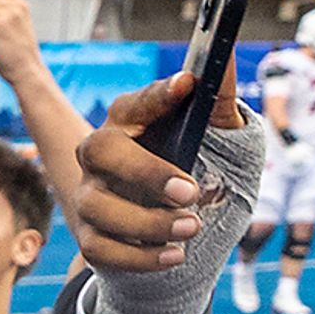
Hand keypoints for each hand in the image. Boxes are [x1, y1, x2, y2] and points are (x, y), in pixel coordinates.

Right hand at [64, 73, 247, 275]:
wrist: (189, 230)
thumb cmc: (204, 171)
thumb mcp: (222, 137)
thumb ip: (218, 100)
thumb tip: (222, 57)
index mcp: (131, 122)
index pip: (136, 102)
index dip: (157, 96)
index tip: (187, 85)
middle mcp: (101, 156)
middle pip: (99, 150)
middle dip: (143, 171)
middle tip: (190, 191)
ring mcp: (92, 197)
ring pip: (99, 206)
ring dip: (147, 221)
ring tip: (193, 227)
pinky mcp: (92, 237)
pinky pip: (100, 249)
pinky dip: (139, 256)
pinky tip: (174, 255)